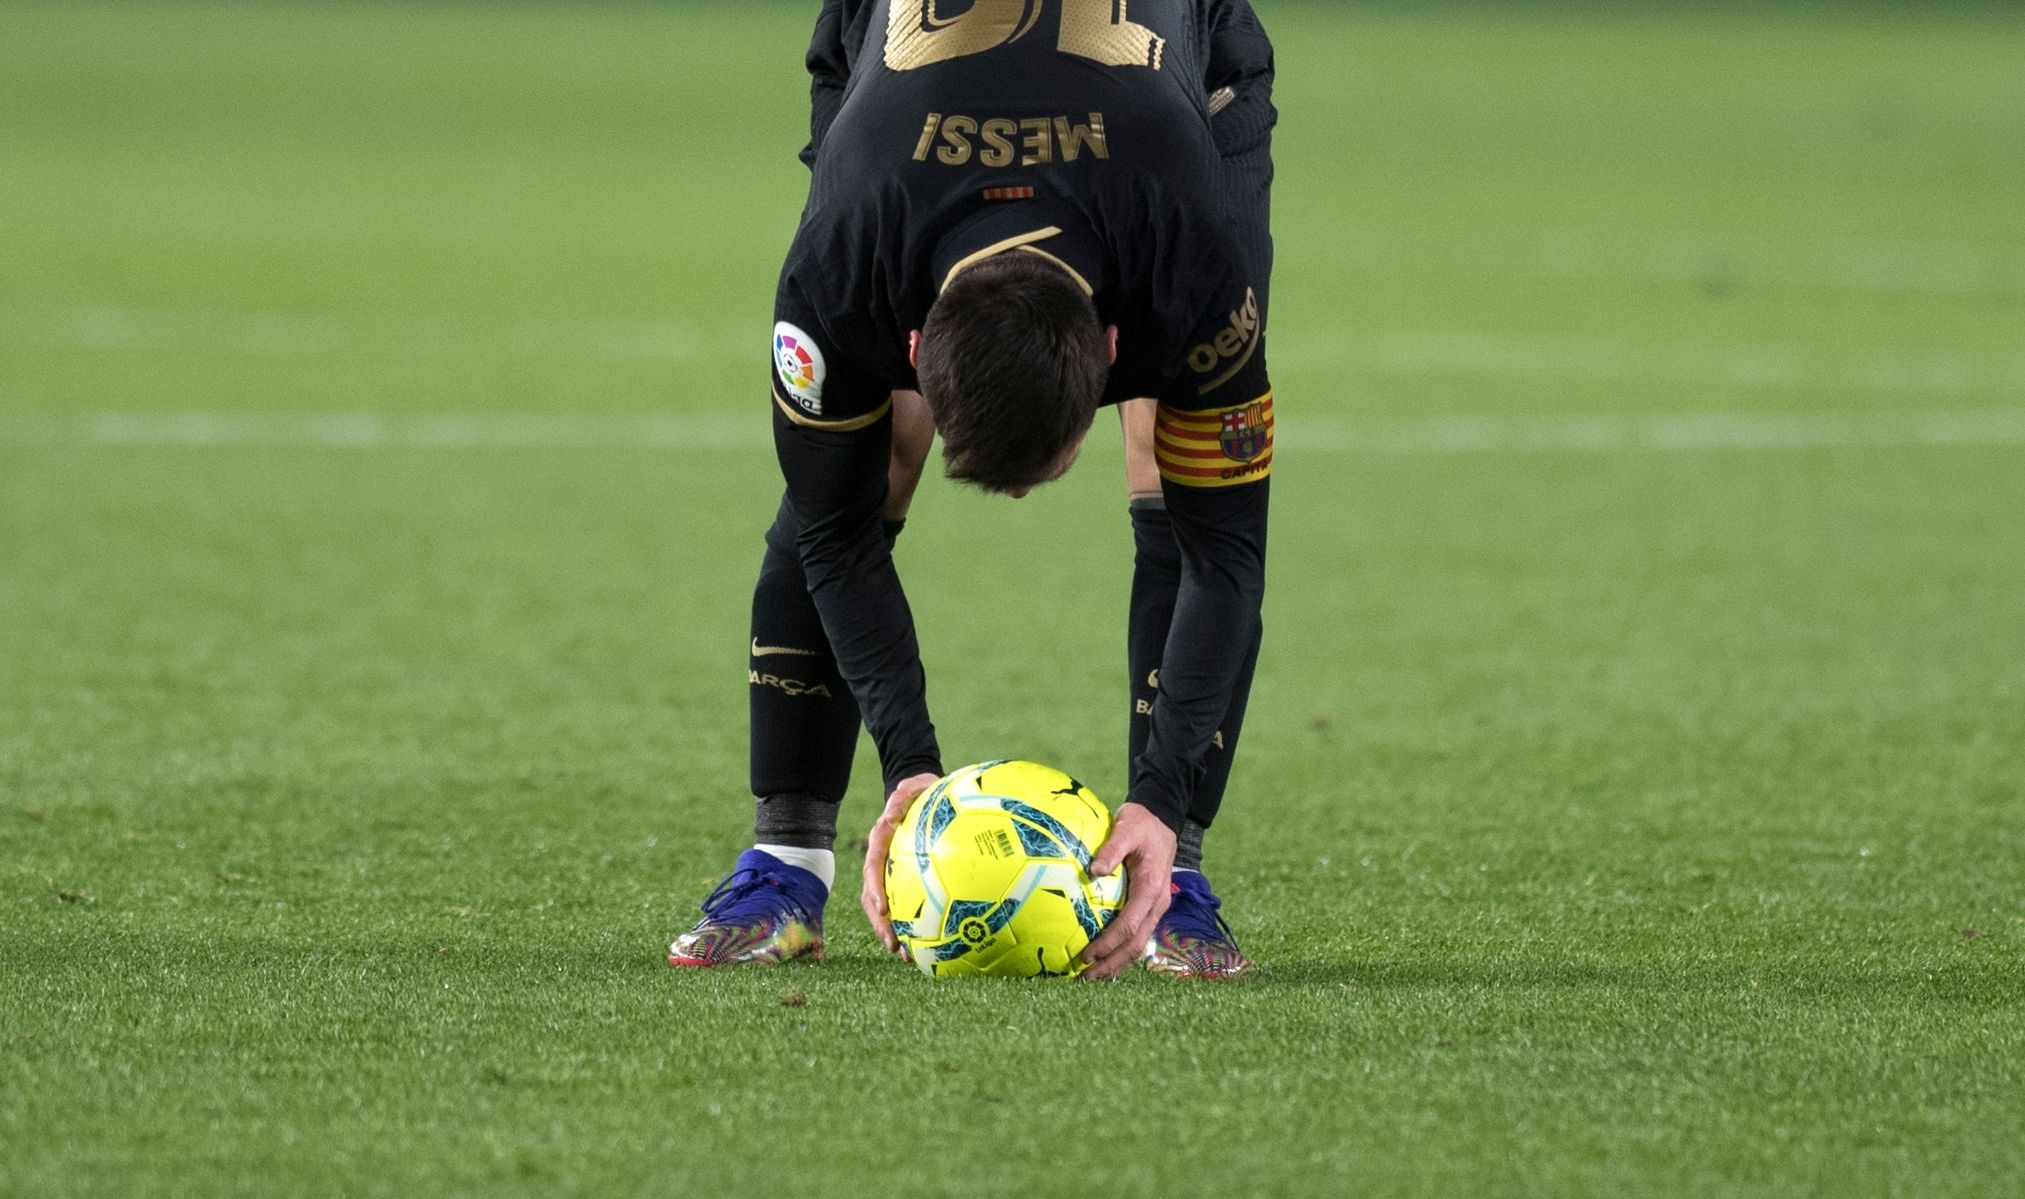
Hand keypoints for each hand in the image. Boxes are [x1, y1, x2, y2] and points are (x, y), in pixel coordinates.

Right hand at [861, 772, 940, 953]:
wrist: (921, 793)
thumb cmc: (919, 790)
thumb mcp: (911, 788)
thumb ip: (901, 799)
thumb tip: (891, 815)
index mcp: (880, 843)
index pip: (872, 869)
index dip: (874, 890)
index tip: (881, 909)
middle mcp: (881, 862)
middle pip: (873, 899)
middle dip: (881, 925)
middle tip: (893, 945)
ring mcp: (891, 873)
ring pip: (885, 909)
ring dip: (893, 933)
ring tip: (905, 956)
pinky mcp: (904, 880)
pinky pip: (904, 906)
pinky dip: (911, 926)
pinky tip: (926, 945)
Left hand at [1077, 802, 1176, 979]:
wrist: (1162, 817)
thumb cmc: (1141, 823)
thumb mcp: (1126, 828)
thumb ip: (1111, 849)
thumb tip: (1093, 870)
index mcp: (1151, 888)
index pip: (1130, 925)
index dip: (1109, 944)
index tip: (1087, 956)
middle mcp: (1157, 903)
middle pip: (1136, 944)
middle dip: (1112, 963)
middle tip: (1085, 977)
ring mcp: (1155, 906)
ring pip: (1138, 943)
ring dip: (1116, 961)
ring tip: (1092, 974)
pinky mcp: (1149, 905)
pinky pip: (1136, 933)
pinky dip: (1120, 948)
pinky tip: (1102, 955)